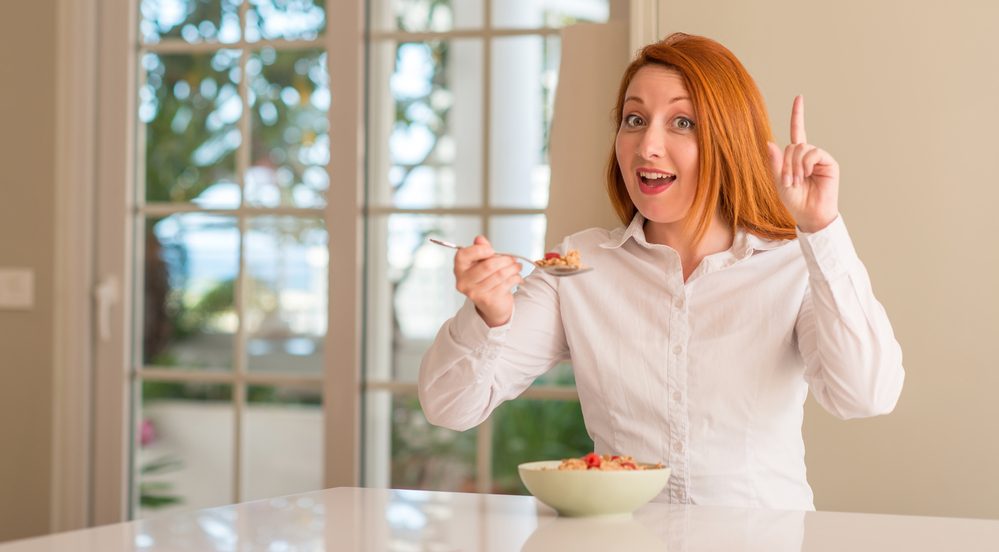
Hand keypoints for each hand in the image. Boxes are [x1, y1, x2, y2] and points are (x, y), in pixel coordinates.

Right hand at [453, 236, 522, 326]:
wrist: (492, 304)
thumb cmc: (486, 279)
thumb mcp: (482, 261)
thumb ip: (481, 249)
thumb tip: (479, 239)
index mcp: (459, 269)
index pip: (463, 255)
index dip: (478, 250)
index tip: (491, 250)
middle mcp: (464, 282)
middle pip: (487, 265)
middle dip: (504, 260)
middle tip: (513, 259)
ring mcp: (475, 293)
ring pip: (500, 274)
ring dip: (513, 268)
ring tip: (517, 266)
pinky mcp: (488, 300)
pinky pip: (506, 284)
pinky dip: (515, 278)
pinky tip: (517, 276)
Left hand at [766, 95, 839, 232]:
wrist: (809, 214)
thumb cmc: (795, 201)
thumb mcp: (778, 181)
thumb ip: (775, 162)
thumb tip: (769, 142)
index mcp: (796, 157)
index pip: (798, 131)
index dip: (798, 115)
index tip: (799, 98)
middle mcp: (809, 155)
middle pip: (793, 145)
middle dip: (786, 163)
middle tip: (787, 181)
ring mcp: (820, 158)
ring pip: (802, 149)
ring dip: (794, 166)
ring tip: (796, 181)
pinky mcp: (829, 163)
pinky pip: (814, 153)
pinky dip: (806, 164)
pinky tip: (807, 175)